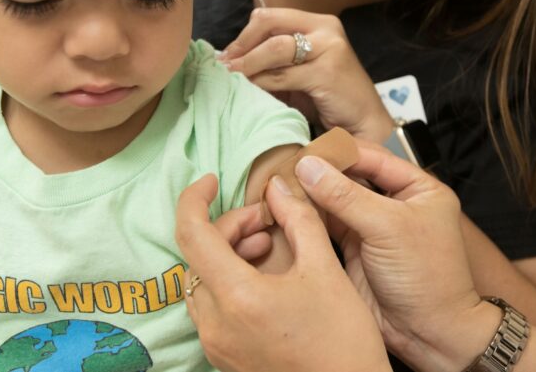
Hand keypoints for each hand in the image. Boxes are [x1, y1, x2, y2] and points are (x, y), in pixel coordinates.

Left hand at [175, 174, 390, 371]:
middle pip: (198, 255)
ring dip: (228, 254)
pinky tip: (263, 277)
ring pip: (202, 280)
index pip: (191, 234)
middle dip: (229, 227)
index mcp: (238, 298)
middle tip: (266, 222)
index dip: (194, 199)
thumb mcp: (326, 269)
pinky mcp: (223, 356)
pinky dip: (228, 281)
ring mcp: (216, 344)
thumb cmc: (343, 341)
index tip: (209, 181)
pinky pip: (210, 306)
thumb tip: (278, 187)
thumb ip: (299, 219)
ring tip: (268, 246)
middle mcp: (216, 324)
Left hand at [218, 7, 394, 142]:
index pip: (270, 17)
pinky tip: (250, 91)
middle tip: (224, 66)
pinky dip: (261, 82)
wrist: (364, 123)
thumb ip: (274, 62)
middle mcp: (326, 28)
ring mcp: (329, 48)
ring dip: (247, 65)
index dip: (244, 35)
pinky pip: (282, 75)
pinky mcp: (327, 71)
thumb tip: (231, 61)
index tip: (227, 56)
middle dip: (241, 46)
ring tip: (231, 78)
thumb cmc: (329, 99)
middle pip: (269, 24)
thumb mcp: (299, 73)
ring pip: (274, 48)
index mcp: (319, 23)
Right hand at [293, 144, 495, 371]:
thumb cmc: (429, 279)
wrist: (429, 333)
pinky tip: (288, 208)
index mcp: (418, 188)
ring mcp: (374, 226)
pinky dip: (308, 217)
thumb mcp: (388, 227)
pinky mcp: (355, 249)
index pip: (373, 157)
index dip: (339, 153)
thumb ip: (346, 195)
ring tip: (282, 185)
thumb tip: (309, 167)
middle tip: (288, 167)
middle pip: (351, 177)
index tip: (307, 151)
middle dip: (321, 173)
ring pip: (336, 200)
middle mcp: (395, 203)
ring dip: (311, 194)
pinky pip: (327, 225)